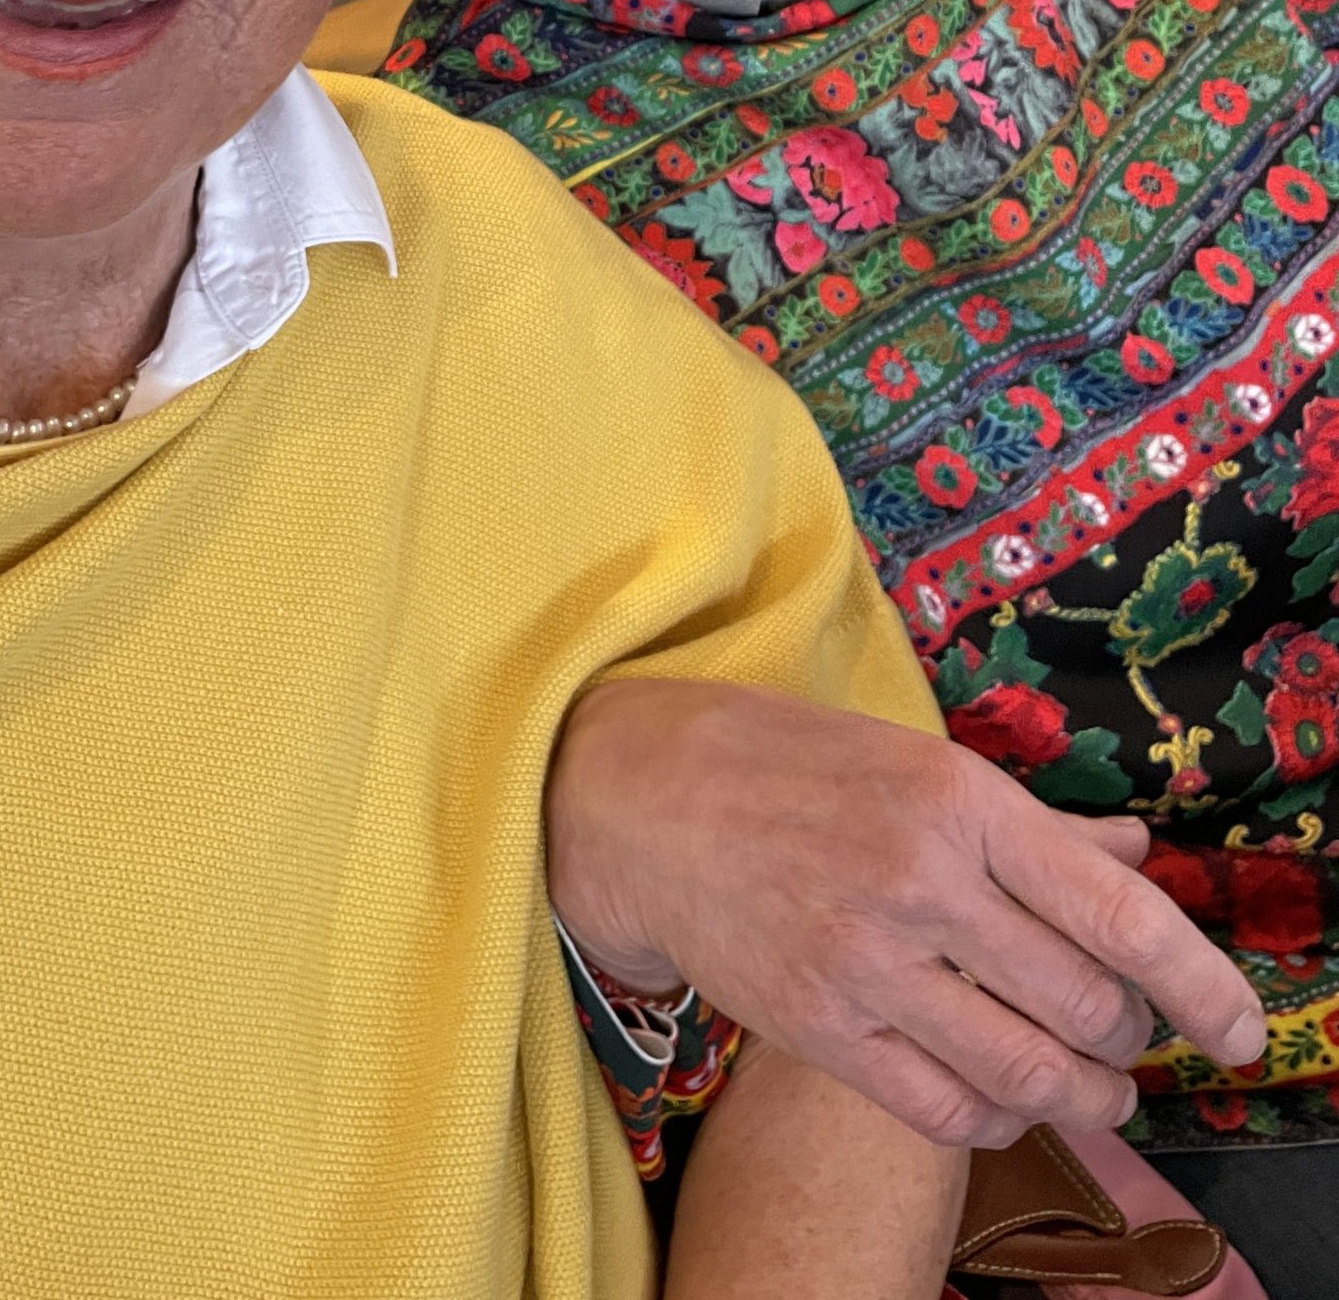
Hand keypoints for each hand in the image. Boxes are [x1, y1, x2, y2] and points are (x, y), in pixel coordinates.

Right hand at [546, 678, 1267, 1148]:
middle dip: (1128, 1036)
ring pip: (1025, 1073)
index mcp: (959, 799)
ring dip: (1081, 1094)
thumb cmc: (788, 764)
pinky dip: (994, 1116)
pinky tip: (998, 1094)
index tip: (1239, 1028)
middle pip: (1085, 1006)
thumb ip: (1033, 826)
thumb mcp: (918, 762)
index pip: (1119, 917)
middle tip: (1124, 1032)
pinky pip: (943, 1107)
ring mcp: (864, 959)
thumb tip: (1134, 866)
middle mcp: (920, 880)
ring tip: (1089, 1086)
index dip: (1201, 986)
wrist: (639, 796)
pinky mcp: (817, 1024)